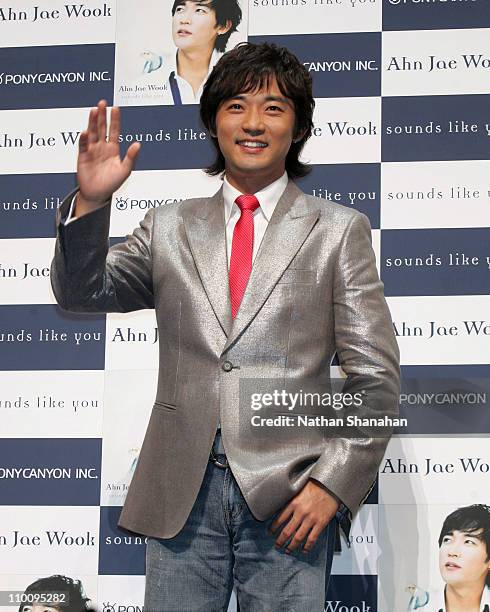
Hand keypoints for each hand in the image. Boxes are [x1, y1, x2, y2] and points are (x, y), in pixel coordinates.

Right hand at [76, 99, 139, 214]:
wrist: (97, 194)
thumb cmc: (112, 183)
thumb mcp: (125, 171)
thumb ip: (131, 158)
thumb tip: (137, 144)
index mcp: (113, 149)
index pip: (114, 131)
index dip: (115, 120)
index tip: (115, 108)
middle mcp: (102, 147)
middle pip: (102, 128)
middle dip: (102, 116)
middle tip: (102, 103)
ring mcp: (92, 150)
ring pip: (92, 132)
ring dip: (92, 122)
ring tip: (93, 110)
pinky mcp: (83, 156)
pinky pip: (83, 145)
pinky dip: (84, 138)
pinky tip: (86, 132)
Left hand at [269, 479, 338, 553]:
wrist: (330, 485)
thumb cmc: (315, 485)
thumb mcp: (299, 490)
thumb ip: (292, 501)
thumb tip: (283, 509)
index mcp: (293, 503)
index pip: (279, 519)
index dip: (273, 528)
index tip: (270, 532)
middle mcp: (300, 512)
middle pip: (287, 531)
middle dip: (280, 540)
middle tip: (277, 545)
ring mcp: (311, 519)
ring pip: (298, 537)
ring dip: (291, 546)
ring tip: (288, 550)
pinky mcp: (320, 523)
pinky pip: (312, 538)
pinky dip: (307, 547)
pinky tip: (304, 550)